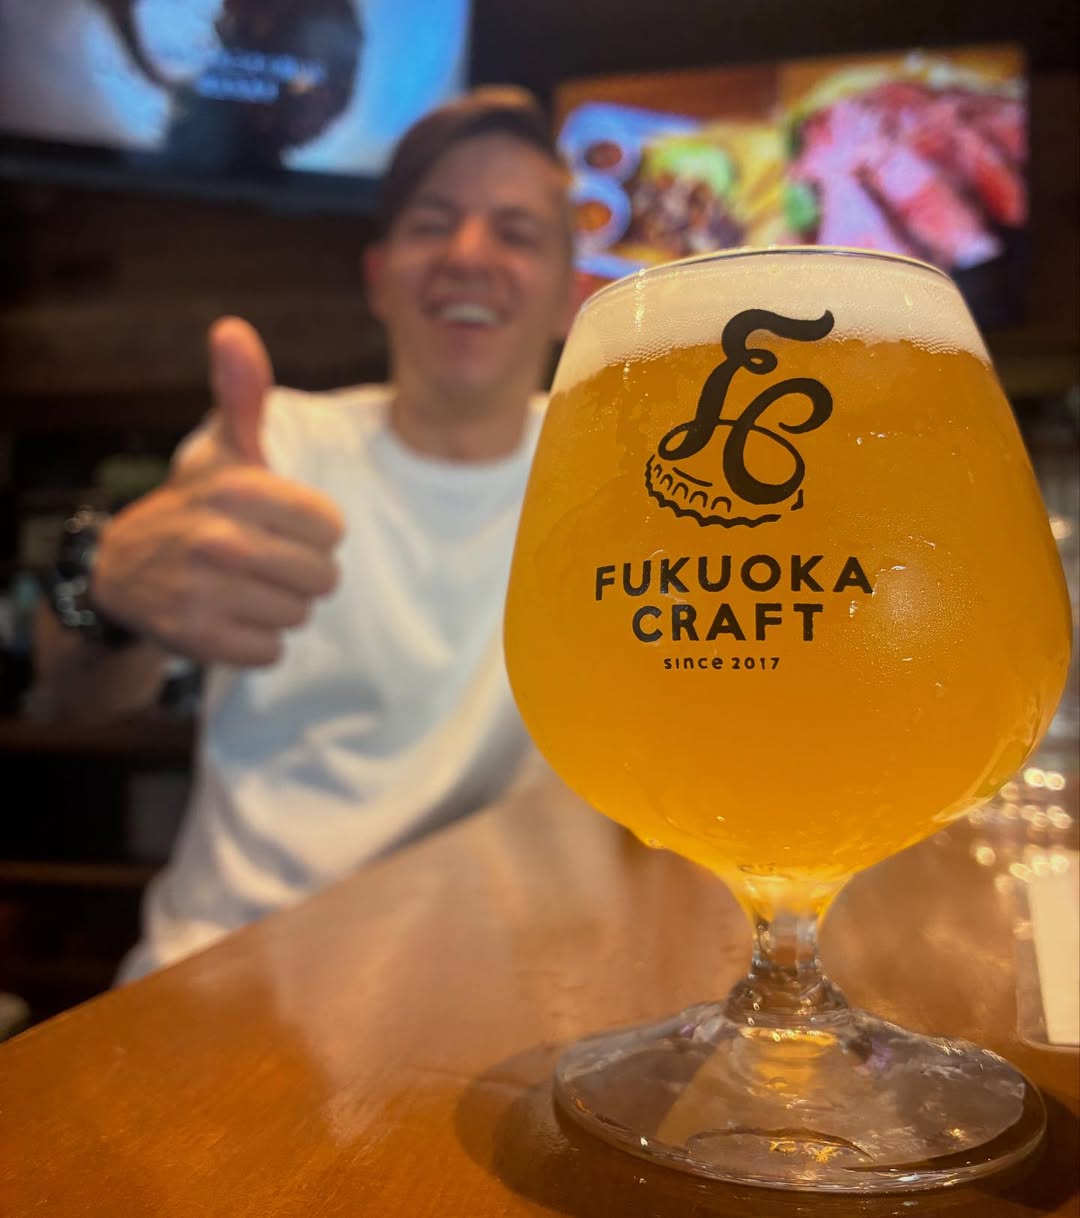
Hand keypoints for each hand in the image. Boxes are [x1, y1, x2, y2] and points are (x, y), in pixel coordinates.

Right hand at [91, 318, 344, 666]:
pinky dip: (259, 641)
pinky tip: (232, 617)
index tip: (283, 527)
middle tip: (266, 563)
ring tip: (247, 588)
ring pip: (300, 616)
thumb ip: (243, 395)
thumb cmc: (198, 505)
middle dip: (303, 575)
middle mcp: (219, 539)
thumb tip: (233, 329)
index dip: (315, 533)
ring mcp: (205, 593)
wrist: (124, 569)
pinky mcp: (198, 640)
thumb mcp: (223, 450)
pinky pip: (271, 651)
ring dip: (281, 608)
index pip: (332, 529)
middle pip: (323, 577)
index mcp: (238, 489)